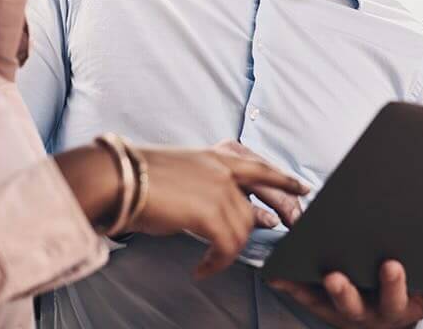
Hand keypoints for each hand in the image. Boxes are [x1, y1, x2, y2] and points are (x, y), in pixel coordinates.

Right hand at [127, 145, 309, 277]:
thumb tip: (224, 210)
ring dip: (229, 250)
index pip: (261, 166)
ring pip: (243, 228)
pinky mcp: (211, 211)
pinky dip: (217, 261)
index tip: (302, 188)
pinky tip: (203, 267)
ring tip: (211, 262)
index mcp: (217, 156)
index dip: (284, 179)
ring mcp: (220, 188)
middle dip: (278, 215)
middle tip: (286, 229)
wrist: (120, 178)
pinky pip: (228, 245)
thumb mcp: (184, 171)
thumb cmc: (140, 178)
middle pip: (262, 199)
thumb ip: (209, 185)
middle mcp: (224, 168)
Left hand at [269, 259, 422, 327]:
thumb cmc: (409, 297)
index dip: (392, 284)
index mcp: (394, 307)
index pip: (395, 298)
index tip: (392, 264)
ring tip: (308, 269)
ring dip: (315, 288)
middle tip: (338, 274)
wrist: (380, 315)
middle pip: (352, 304)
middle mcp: (364, 311)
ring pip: (325, 300)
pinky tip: (275, 271)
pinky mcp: (316, 300)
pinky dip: (287, 283)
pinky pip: (300, 293)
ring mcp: (338, 307)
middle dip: (345, 290)